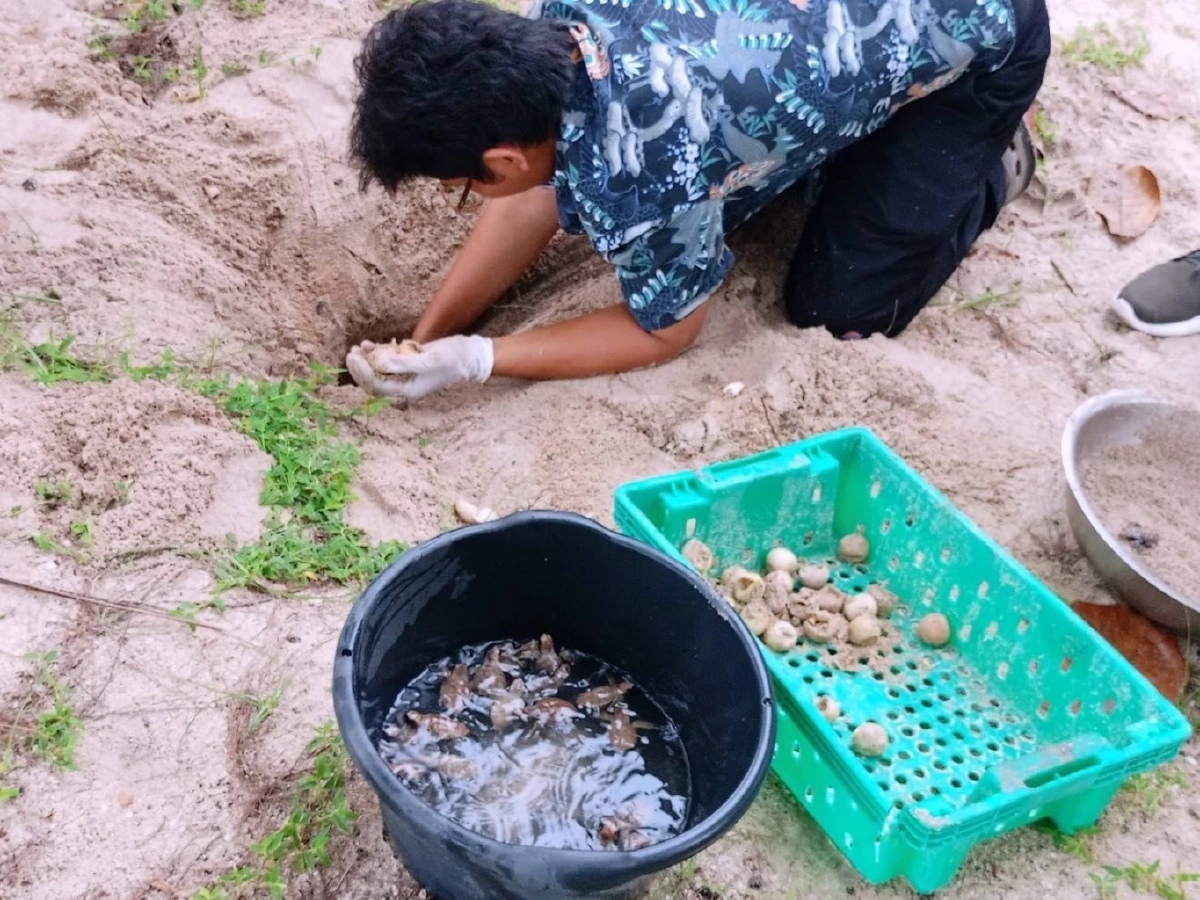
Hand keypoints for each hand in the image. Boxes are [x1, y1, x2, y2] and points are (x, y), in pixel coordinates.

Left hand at [345, 335, 493, 399]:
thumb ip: (402, 363)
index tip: (353, 357)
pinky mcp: (409, 362)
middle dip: (361, 367)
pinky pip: (388, 361)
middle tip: (351, 353)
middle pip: (375, 380)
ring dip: (367, 359)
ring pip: (379, 370)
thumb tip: (378, 362)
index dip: (362, 373)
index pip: (377, 385)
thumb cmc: (452, 359)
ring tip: (358, 346)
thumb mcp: (428, 360)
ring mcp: (406, 374)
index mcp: (408, 389)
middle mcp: (404, 384)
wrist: (470, 355)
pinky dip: (378, 353)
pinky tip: (370, 344)